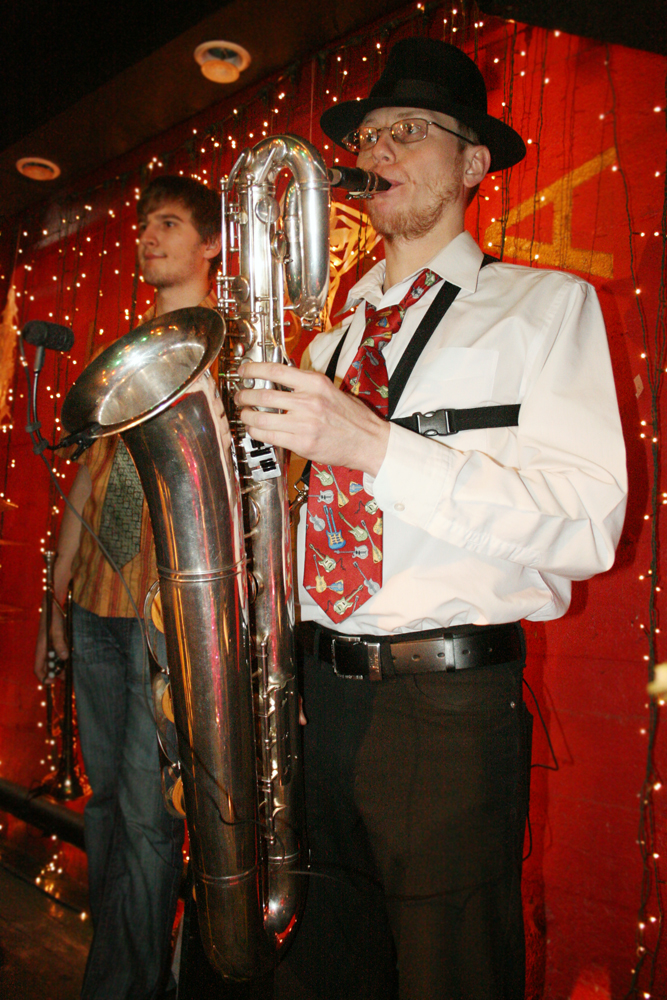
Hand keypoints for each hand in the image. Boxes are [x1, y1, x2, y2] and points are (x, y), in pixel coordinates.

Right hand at [33, 600, 68, 682]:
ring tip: (70, 671)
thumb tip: (64, 657)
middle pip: (47, 667)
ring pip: (54, 661)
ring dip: (61, 667)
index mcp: (41, 649)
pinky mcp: (56, 642)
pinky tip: (72, 660)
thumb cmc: (54, 617)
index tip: (51, 682)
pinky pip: (59, 654)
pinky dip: (64, 659)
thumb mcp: (57, 630)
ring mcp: (50, 646)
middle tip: (66, 678)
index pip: (38, 668)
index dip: (43, 677)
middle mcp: (45, 649)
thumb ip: (60, 643)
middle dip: (55, 674)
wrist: (55, 605)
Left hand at [235, 362, 389, 476]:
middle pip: (262, 395)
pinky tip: (255, 430)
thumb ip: (305, 386)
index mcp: (315, 383)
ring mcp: (304, 423)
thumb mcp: (330, 390)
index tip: (243, 371)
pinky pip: (269, 437)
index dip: (253, 369)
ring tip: (245, 415)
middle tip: (240, 397)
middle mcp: (308, 401)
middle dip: (244, 396)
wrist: (368, 441)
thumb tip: (278, 382)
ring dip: (247, 416)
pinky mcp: (302, 443)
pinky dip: (256, 433)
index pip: (275, 371)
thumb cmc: (352, 417)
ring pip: (261, 418)